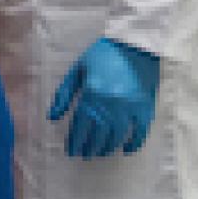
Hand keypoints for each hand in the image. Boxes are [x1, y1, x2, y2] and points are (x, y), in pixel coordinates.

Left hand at [48, 37, 159, 158]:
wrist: (134, 43)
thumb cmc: (102, 54)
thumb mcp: (78, 69)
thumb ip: (64, 93)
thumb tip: (52, 116)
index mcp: (92, 92)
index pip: (80, 123)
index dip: (74, 139)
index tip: (69, 150)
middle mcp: (110, 104)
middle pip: (97, 133)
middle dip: (88, 146)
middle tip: (81, 155)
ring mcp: (129, 108)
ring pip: (116, 136)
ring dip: (105, 148)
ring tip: (97, 154)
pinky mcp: (145, 110)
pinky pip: (139, 134)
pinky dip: (132, 144)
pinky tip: (123, 150)